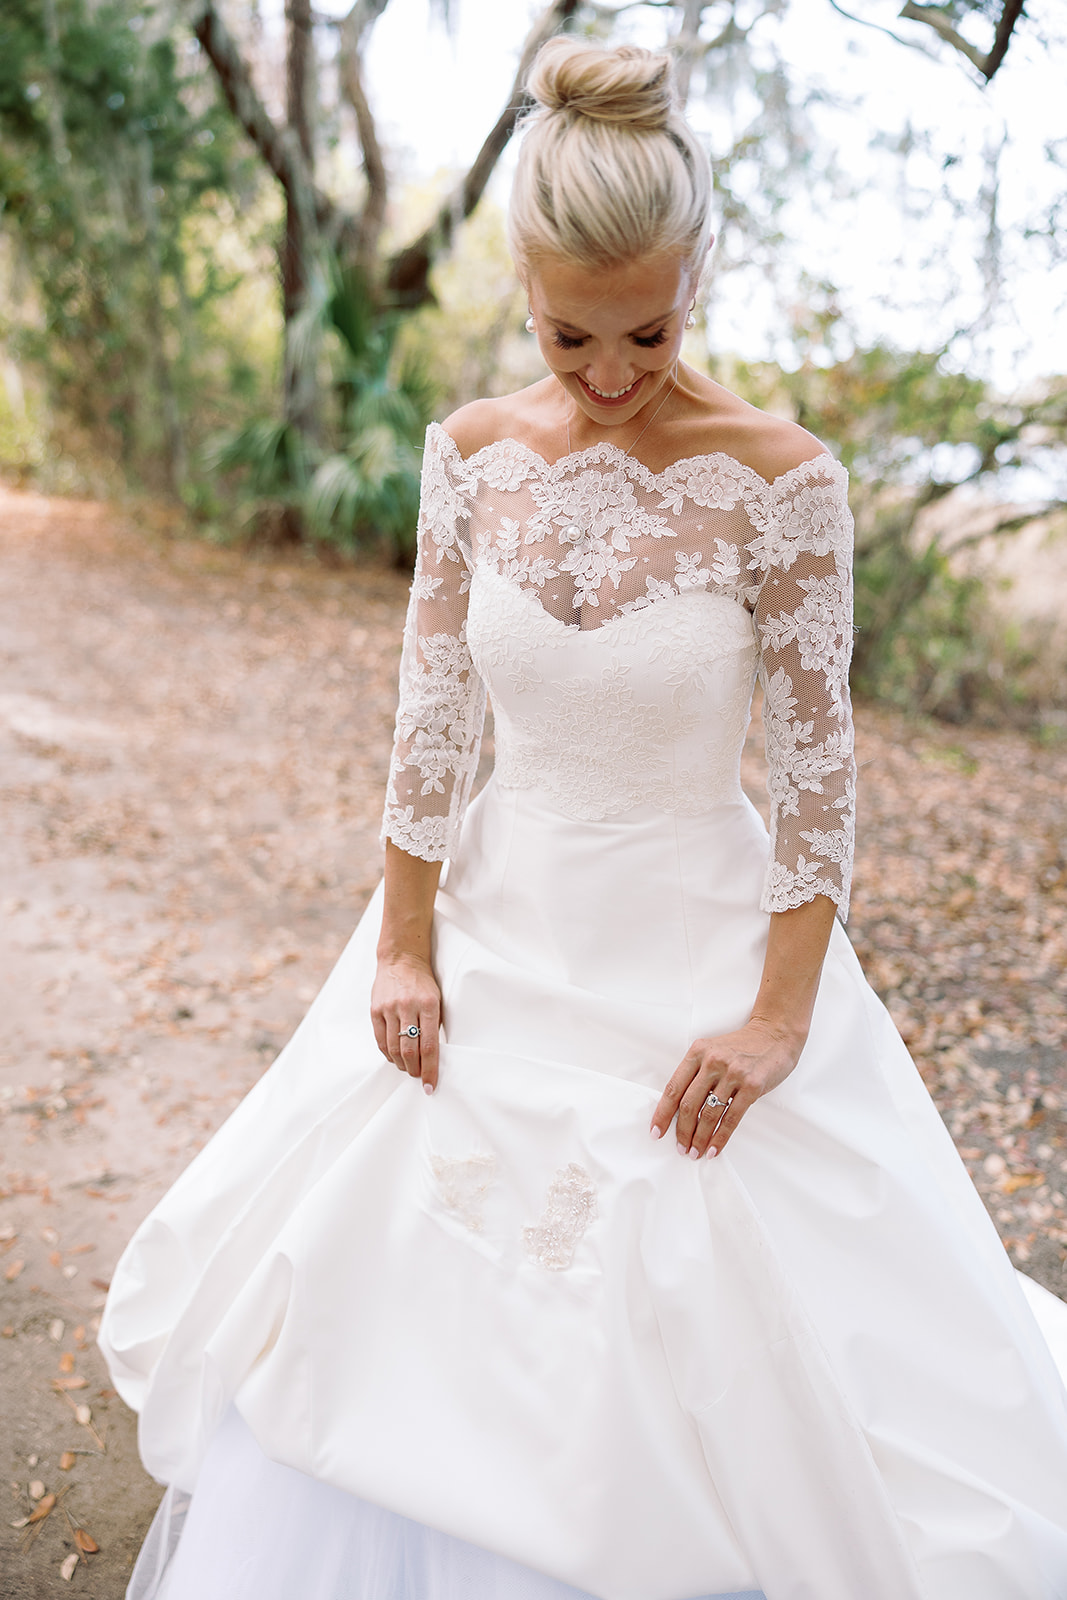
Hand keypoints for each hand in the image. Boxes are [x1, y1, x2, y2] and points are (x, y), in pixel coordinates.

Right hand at [370, 952, 441, 1091]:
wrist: (401, 958)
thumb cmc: (423, 982)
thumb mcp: (437, 1000)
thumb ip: (433, 1025)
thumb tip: (432, 1057)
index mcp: (428, 1005)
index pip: (429, 1046)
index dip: (430, 1070)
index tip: (430, 1086)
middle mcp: (407, 1007)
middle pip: (409, 1051)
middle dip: (415, 1070)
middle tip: (419, 1077)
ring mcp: (389, 1008)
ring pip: (393, 1048)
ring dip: (401, 1065)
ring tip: (408, 1068)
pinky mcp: (375, 1010)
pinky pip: (381, 1040)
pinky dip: (388, 1054)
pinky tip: (395, 1058)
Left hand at [651, 1019, 802, 1158]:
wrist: (775, 1035)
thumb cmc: (741, 1047)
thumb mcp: (712, 1051)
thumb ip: (696, 1073)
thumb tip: (680, 1110)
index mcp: (698, 1051)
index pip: (673, 1088)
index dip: (662, 1113)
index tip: (656, 1131)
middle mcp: (713, 1061)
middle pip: (689, 1104)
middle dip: (682, 1131)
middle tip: (680, 1148)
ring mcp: (733, 1073)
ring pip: (709, 1114)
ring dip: (700, 1138)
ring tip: (695, 1152)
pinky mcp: (752, 1086)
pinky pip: (732, 1118)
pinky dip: (720, 1138)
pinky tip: (714, 1149)